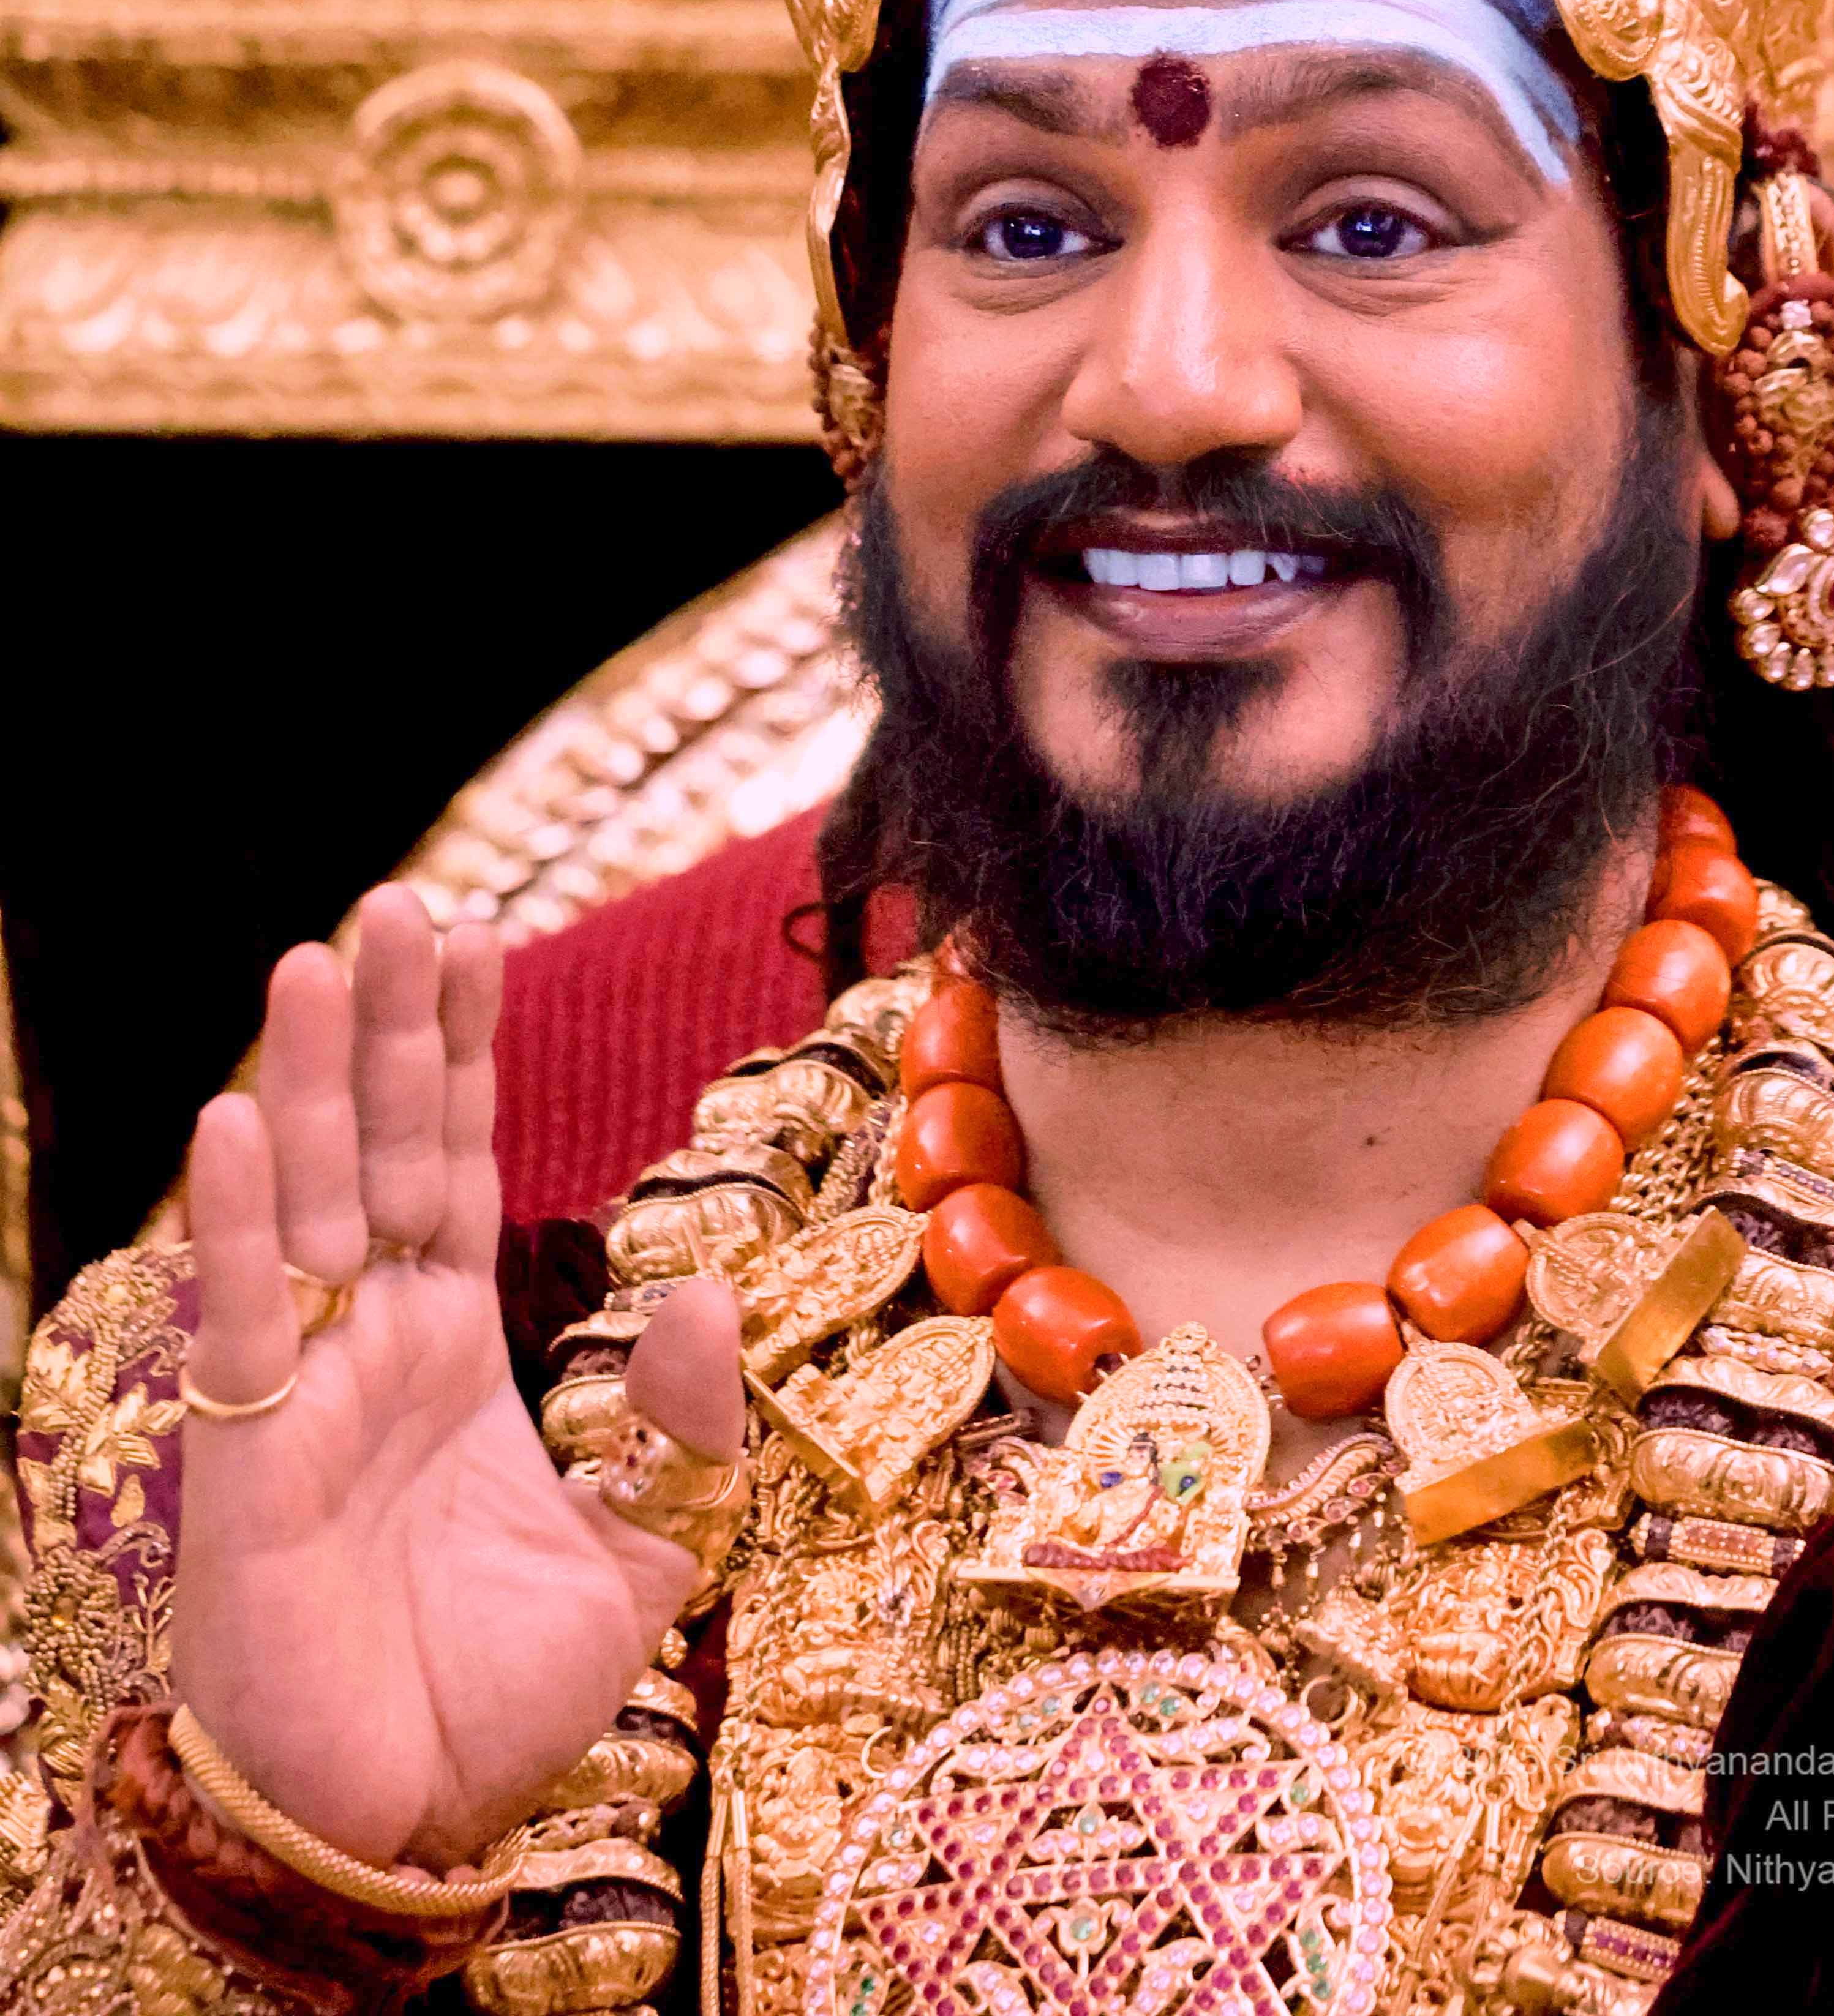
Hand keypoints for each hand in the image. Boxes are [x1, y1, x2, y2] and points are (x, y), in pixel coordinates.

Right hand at [172, 887, 742, 1870]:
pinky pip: (242, 1313)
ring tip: (319, 956)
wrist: (405, 1828)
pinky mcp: (252, 1455)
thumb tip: (703, 1294)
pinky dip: (237, 1216)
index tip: (480, 934)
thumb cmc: (495, 1705)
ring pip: (309, 1198)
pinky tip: (237, 1117)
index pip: (460, 1160)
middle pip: (381, 1147)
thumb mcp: (641, 1559)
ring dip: (313, 1077)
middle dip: (390, 1024)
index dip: (465, 1052)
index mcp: (455, 1349)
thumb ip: (681, 1431)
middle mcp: (373, 1344)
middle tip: (400, 899)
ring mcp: (306, 1388)